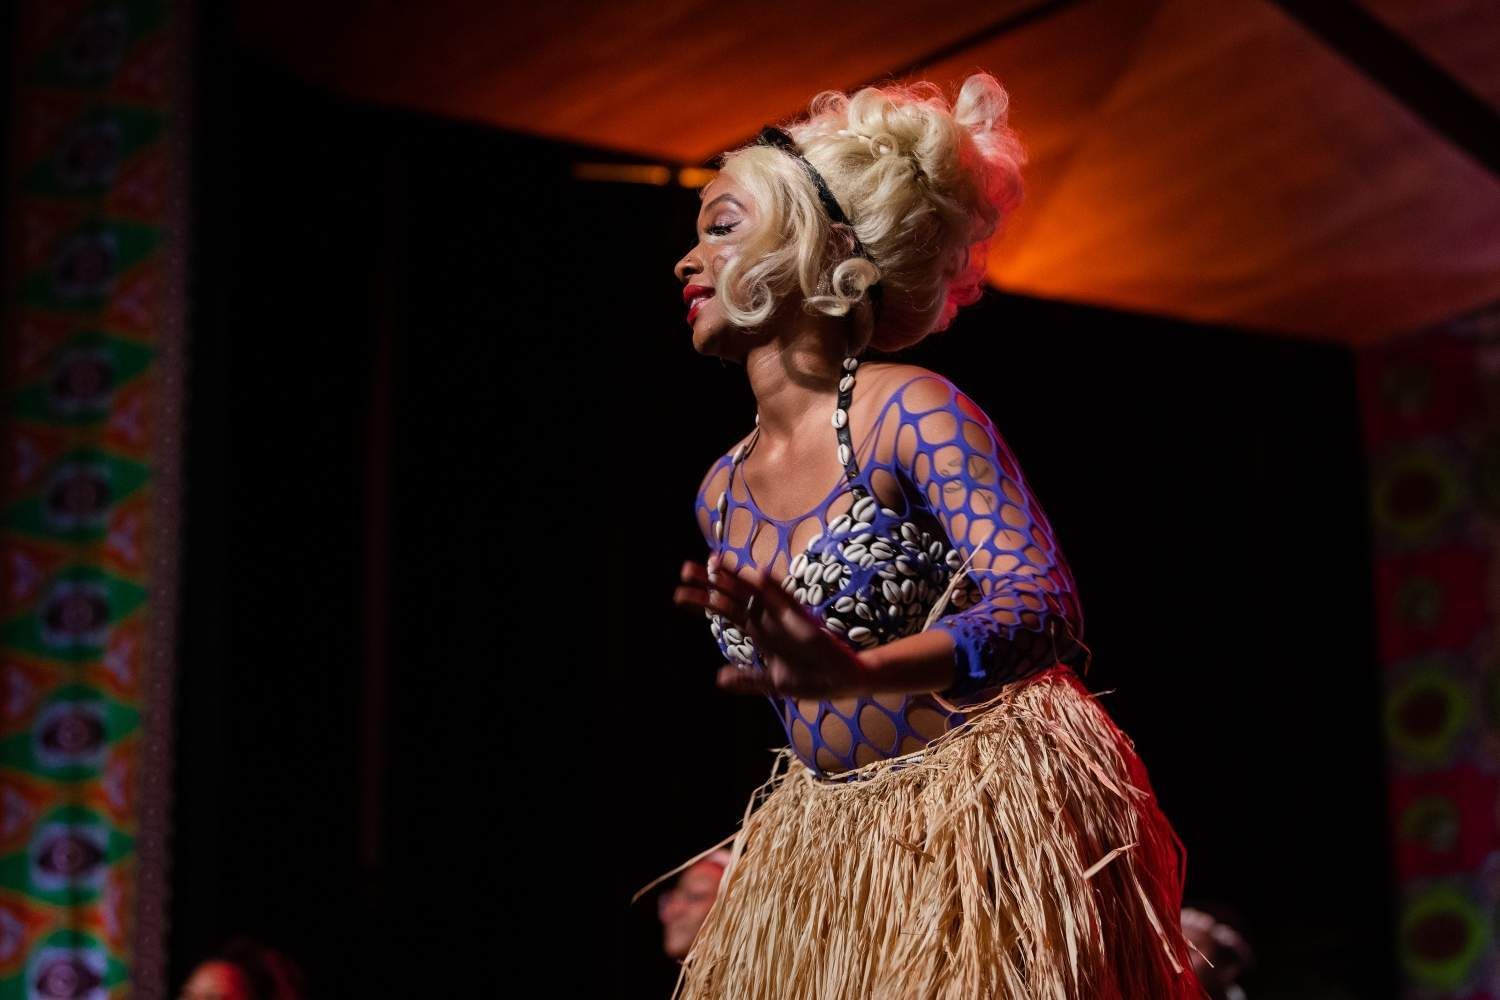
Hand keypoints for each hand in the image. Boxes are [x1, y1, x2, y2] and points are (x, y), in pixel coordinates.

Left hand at [672, 558, 870, 697]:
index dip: (704, 601)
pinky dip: (774, 589)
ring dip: (735, 578)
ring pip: (756, 593)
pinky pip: (787, 603)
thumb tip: (719, 678)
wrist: (843, 682)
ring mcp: (785, 619)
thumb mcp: (773, 682)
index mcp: (759, 632)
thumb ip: (747, 678)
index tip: (679, 593)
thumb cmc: (810, 678)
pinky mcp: (805, 623)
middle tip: (684, 569)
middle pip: (734, 596)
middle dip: (710, 582)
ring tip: (713, 562)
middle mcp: (768, 620)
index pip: (726, 611)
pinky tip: (758, 575)